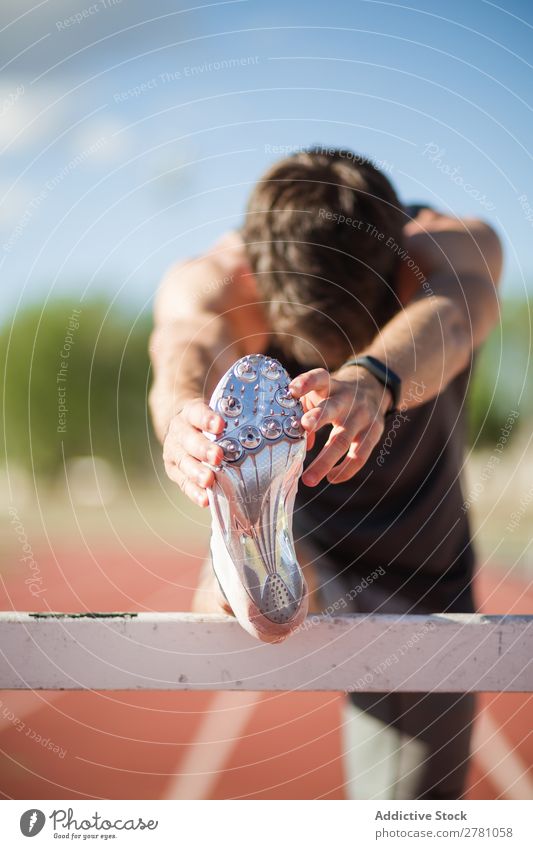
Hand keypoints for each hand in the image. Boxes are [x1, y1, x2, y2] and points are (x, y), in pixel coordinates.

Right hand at [163, 399, 224, 506]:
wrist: (185, 429)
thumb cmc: (211, 423)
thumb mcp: (217, 413)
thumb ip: (233, 417)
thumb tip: (266, 419)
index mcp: (190, 413)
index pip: (197, 413)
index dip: (207, 419)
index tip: (220, 425)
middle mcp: (179, 431)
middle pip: (189, 439)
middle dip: (203, 449)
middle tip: (218, 456)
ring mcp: (174, 452)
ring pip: (184, 462)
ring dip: (197, 472)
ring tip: (209, 480)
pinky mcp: (174, 471)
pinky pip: (183, 483)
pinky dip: (194, 492)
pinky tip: (205, 500)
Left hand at [289, 366, 390, 485]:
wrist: (374, 388)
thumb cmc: (333, 396)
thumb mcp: (319, 395)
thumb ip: (305, 412)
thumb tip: (300, 444)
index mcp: (330, 385)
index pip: (319, 378)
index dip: (306, 383)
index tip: (292, 391)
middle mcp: (347, 399)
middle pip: (332, 408)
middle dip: (317, 417)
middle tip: (304, 427)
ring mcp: (362, 416)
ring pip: (343, 440)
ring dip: (325, 461)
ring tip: (309, 479)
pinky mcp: (374, 432)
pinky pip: (360, 455)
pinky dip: (345, 470)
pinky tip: (331, 478)